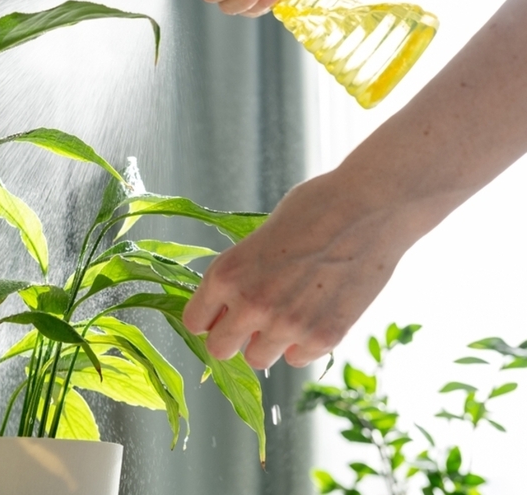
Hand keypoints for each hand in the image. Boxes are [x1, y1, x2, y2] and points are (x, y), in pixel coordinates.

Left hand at [183, 171, 411, 368]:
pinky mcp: (323, 337)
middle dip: (232, 336)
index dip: (209, 317)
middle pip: (220, 349)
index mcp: (226, 274)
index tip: (220, 313)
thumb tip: (230, 305)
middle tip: (252, 320)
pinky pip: (297, 359)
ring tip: (289, 312)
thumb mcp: (259, 236)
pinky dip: (303, 343)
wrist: (370, 206)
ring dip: (268, 342)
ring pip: (258, 359)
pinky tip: (316, 313)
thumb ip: (240, 276)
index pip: (195, 322)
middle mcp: (251, 304)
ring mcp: (287, 325)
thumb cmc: (314, 209)